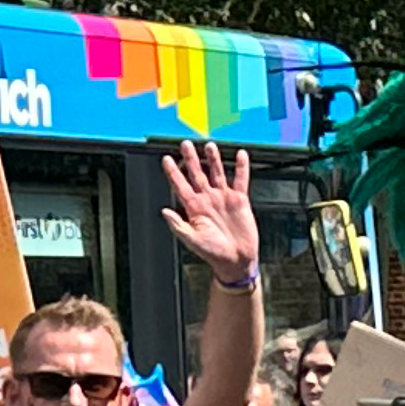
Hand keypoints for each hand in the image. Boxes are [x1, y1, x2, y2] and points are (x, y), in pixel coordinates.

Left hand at [160, 140, 258, 284]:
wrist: (236, 261)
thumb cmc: (213, 253)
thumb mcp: (192, 240)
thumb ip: (178, 225)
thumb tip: (163, 212)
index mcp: (194, 208)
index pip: (180, 185)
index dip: (173, 172)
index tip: (166, 159)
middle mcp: (207, 200)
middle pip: (197, 174)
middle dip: (191, 159)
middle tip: (185, 144)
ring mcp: (223, 199)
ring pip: (217, 173)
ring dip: (213, 159)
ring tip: (209, 146)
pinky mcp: (239, 200)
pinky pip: (240, 180)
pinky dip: (241, 167)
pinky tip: (240, 155)